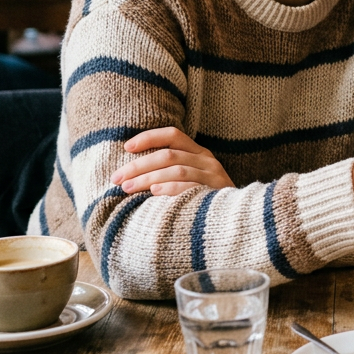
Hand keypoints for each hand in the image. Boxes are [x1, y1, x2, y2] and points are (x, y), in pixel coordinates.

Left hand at [110, 127, 233, 195]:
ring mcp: (212, 175)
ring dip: (147, 178)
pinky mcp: (215, 192)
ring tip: (127, 188)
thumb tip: (130, 173)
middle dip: (138, 166)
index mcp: (198, 152)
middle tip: (117, 178)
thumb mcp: (190, 179)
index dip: (149, 138)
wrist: (237, 218)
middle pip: (168, 155)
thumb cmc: (204, 199)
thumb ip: (169, 171)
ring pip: (176, 169)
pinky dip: (170, 188)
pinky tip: (154, 192)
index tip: (126, 147)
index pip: (173, 135)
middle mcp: (206, 159)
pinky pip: (190, 186)